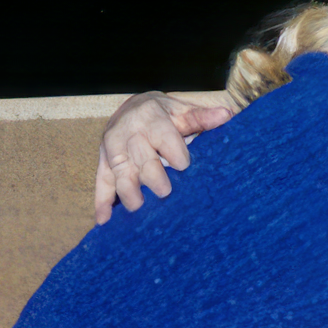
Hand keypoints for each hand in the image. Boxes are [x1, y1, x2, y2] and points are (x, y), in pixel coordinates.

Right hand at [94, 91, 236, 223]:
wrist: (132, 107)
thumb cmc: (164, 114)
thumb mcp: (182, 111)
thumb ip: (202, 117)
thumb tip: (226, 115)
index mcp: (152, 118)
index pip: (163, 136)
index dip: (174, 151)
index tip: (184, 165)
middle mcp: (129, 133)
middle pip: (140, 157)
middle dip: (152, 175)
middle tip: (165, 192)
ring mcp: (113, 149)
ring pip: (119, 171)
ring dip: (127, 190)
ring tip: (138, 207)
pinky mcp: (102, 162)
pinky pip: (101, 182)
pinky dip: (101, 201)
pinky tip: (104, 220)